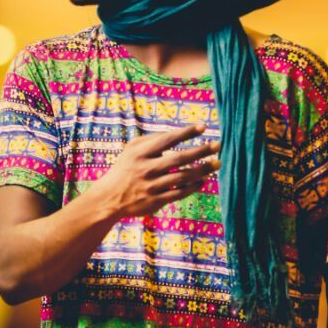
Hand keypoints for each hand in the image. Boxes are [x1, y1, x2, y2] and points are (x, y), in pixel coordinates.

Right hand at [100, 122, 220, 218]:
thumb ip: (153, 139)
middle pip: (179, 159)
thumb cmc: (126, 167)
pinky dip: (193, 187)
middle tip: (218, 146)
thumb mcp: (132, 148)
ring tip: (217, 163)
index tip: (203, 126)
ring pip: (183, 177)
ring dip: (202, 170)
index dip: (186, 132)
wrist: (109, 197)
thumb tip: (179, 132)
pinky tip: (203, 180)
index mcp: (141, 153)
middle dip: (201, 151)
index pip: (167, 139)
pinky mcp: (155, 201)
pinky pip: (179, 193)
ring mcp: (152, 186)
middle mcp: (147, 169)